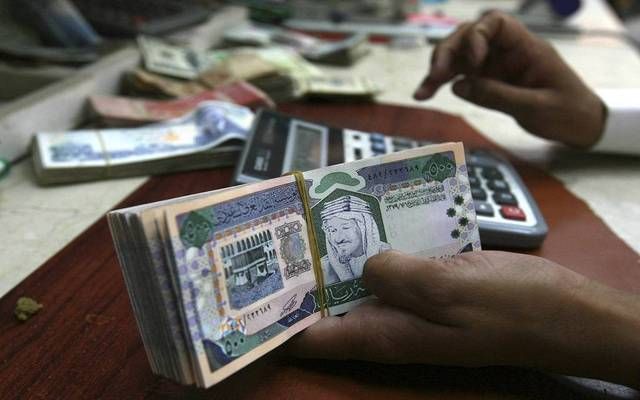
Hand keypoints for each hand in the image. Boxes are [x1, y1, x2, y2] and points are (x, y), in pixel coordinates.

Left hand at [289, 250, 639, 387]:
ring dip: (333, 255)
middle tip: (269, 236)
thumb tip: (360, 263)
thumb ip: (398, 276)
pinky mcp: (427, 283)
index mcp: (385, 335)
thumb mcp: (450, 290)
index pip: (312, 339)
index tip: (249, 290)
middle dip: (298, 277)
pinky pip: (389, 263)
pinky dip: (373, 244)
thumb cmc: (513, 308)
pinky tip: (362, 216)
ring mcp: (408, 303)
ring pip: (355, 281)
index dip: (277, 320)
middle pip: (326, 307)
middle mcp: (388, 323)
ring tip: (303, 218)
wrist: (566, 313)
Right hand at [414, 11, 604, 148]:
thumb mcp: (536, 107)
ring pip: (460, 56)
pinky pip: (461, 76)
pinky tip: (425, 94)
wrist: (581, 125)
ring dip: (439, 69)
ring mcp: (496, 66)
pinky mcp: (489, 81)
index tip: (472, 62)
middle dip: (448, 51)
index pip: (497, 23)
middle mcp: (507, 52)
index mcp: (527, 48)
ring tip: (422, 91)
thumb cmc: (567, 112)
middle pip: (470, 36)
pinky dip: (442, 83)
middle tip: (436, 75)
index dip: (477, 35)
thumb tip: (458, 86)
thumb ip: (498, 96)